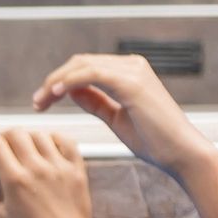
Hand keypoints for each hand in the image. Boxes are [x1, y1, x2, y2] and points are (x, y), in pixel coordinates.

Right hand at [0, 129, 107, 217]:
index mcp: (15, 179)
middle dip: (4, 135)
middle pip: (16, 134)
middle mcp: (36, 167)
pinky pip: (65, 141)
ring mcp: (58, 166)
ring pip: (39, 134)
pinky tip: (48, 145)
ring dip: (28, 136)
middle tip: (1, 145)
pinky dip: (55, 138)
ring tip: (23, 146)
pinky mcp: (75, 168)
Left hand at [32, 53, 214, 180]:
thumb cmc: (154, 142)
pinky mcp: (131, 83)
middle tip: (36, 103)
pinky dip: (69, 81)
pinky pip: (91, 74)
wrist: (181, 154)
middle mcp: (132, 65)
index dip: (60, 81)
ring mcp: (133, 71)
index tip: (41, 101)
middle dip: (53, 80)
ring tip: (40, 101)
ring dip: (56, 81)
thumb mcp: (117, 119)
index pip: (86, 68)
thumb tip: (71, 91)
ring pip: (82, 65)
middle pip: (80, 63)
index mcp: (129, 73)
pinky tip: (54, 93)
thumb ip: (96, 102)